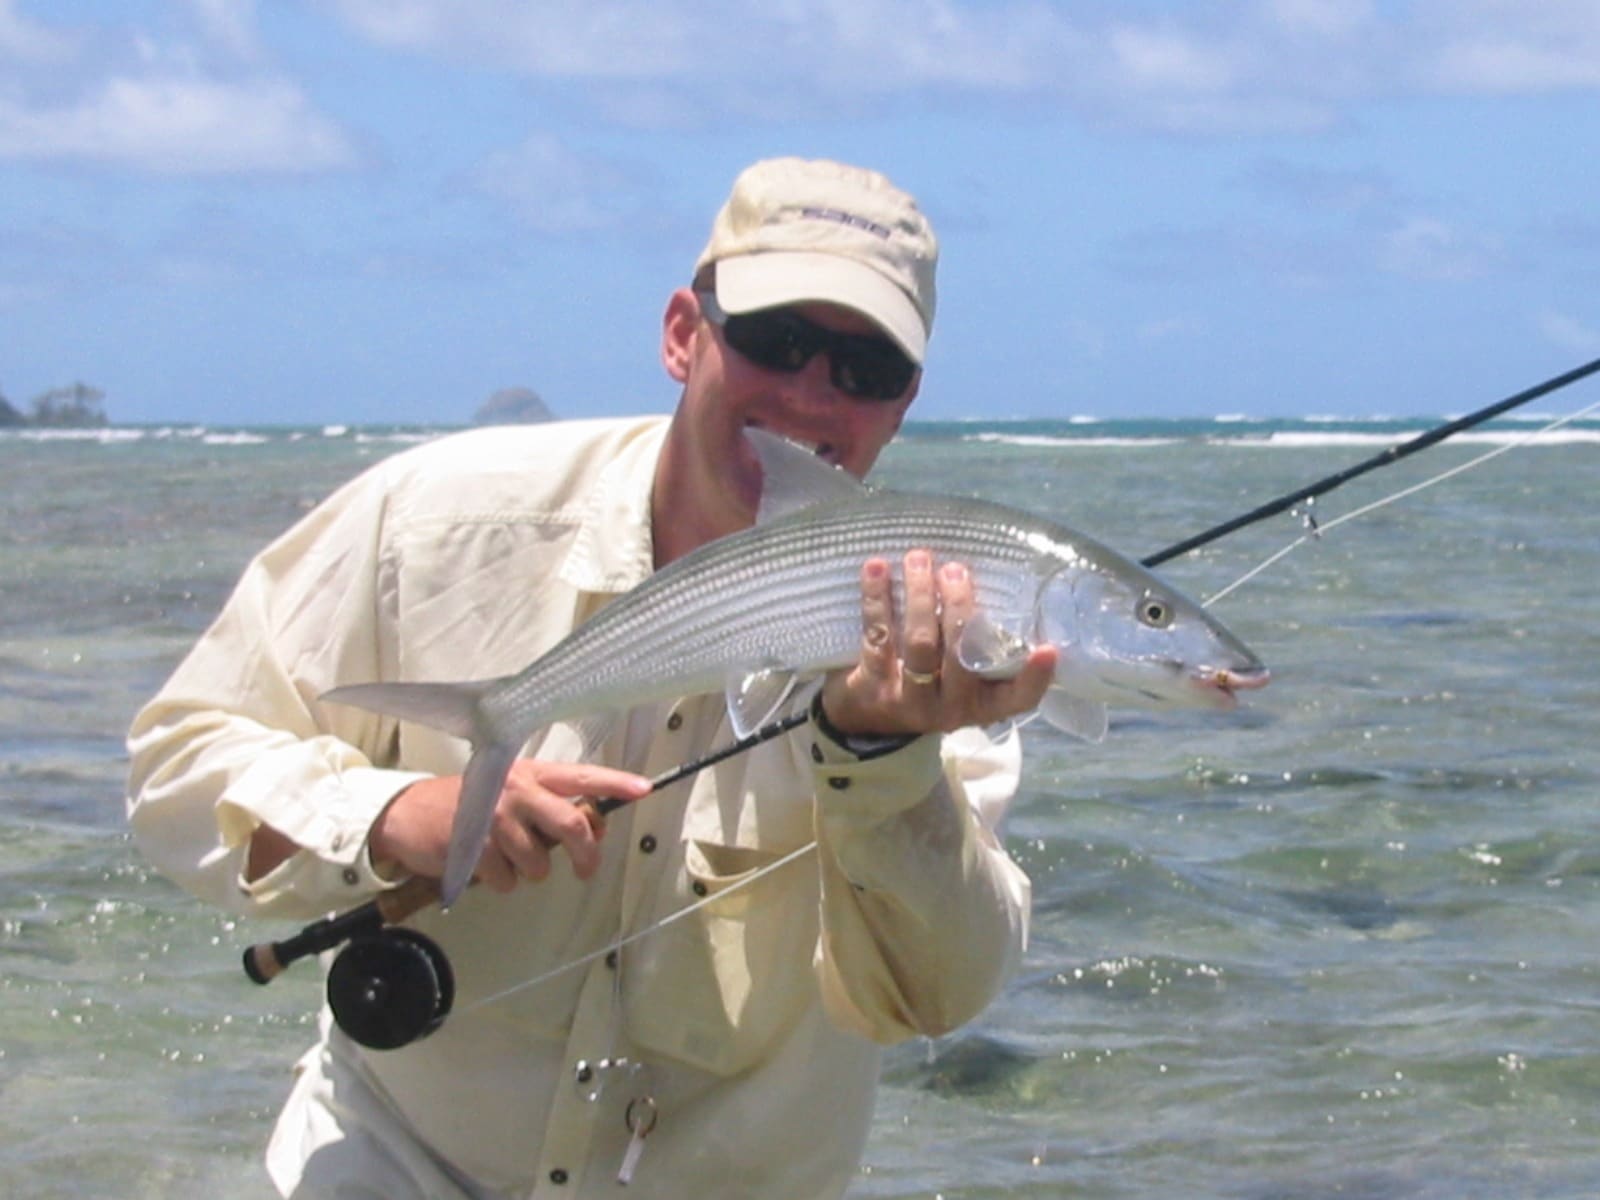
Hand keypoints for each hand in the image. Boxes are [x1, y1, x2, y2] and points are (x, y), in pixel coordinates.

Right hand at [369, 760, 652, 892]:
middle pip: (571, 824)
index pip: (581, 776)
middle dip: (585, 854)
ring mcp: (496, 818)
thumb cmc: (470, 803)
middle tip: (585, 869)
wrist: (410, 814)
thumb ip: (551, 808)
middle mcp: (517, 791)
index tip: (644, 789)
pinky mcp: (475, 846)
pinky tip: (483, 863)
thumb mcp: (512, 794)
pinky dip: (500, 881)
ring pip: (539, 863)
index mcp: (531, 774)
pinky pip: (507, 881)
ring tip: (506, 855)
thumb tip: (594, 832)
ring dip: (529, 870)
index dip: (615, 782)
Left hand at [819, 549, 1057, 737]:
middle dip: (959, 608)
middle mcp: (950, 707)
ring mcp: (910, 700)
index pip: (1017, 698)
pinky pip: (878, 636)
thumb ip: (979, 647)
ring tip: (919, 559)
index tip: (1049, 649)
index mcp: (982, 705)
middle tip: (955, 570)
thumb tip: (993, 584)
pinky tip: (877, 567)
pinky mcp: (872, 687)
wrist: (868, 716)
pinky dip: (877, 598)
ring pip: (920, 644)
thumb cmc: (929, 682)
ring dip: (920, 596)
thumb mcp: (961, 678)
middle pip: (960, 656)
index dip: (1035, 678)